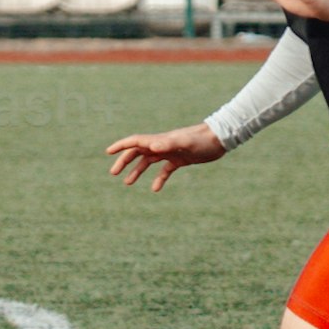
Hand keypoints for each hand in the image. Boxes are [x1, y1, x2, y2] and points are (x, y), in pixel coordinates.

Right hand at [102, 123, 225, 191]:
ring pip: (148, 161)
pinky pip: (165, 170)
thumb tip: (151, 147)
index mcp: (160, 141)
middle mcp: (162, 145)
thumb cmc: (203, 139)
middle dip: (124, 161)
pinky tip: (155, 189)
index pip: (135, 141)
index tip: (108, 152)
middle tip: (114, 173)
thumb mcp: (186, 142)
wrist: (220, 139)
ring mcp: (170, 152)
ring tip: (127, 183)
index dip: (121, 146)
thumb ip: (168, 143)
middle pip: (137, 152)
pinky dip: (158, 179)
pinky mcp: (180, 160)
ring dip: (137, 171)